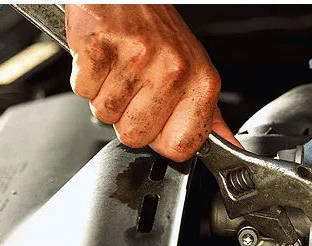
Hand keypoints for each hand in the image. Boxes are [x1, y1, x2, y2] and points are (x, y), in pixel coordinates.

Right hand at [66, 5, 240, 161]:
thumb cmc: (160, 32)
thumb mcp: (196, 71)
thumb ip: (209, 114)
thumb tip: (228, 146)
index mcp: (202, 82)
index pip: (181, 147)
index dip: (162, 140)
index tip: (160, 122)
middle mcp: (173, 70)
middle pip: (136, 136)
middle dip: (129, 118)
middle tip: (136, 88)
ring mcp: (137, 59)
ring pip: (106, 115)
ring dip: (107, 96)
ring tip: (121, 69)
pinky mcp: (100, 48)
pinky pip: (83, 91)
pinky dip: (88, 79)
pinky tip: (105, 60)